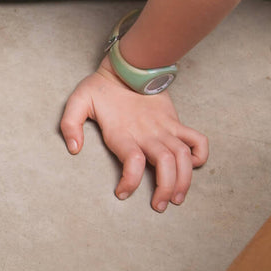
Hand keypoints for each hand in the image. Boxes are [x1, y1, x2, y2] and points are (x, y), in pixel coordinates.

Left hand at [60, 56, 207, 211]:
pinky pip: (196, 139)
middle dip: (166, 189)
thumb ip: (70, 124)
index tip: (122, 194)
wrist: (127, 65)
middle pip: (165, 165)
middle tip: (160, 206)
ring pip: (182, 157)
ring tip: (178, 198)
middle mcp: (146, 133)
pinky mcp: (174, 122)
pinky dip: (200, 154)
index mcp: (122, 132)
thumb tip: (74, 149)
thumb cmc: (100, 86)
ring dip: (184, 180)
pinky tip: (193, 165)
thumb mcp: (78, 101)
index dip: (130, 182)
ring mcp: (163, 128)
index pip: (132, 162)